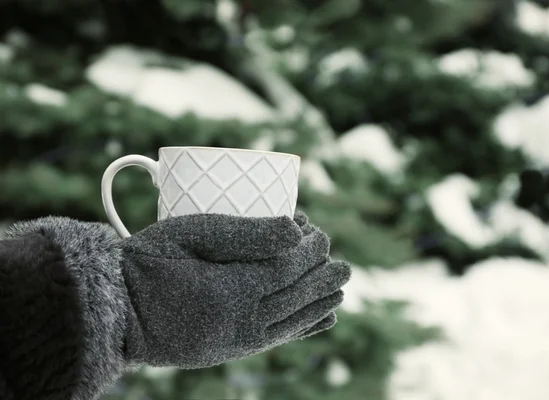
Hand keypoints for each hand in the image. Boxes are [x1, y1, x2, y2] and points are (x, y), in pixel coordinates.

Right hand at [120, 212, 350, 368]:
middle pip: (294, 296)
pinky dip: (303, 329)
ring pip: (291, 321)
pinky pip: (276, 339)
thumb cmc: (148, 262)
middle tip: (343, 264)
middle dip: (322, 278)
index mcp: (229, 290)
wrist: (116, 310)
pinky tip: (322, 321)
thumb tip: (294, 229)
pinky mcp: (229, 351)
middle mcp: (238, 321)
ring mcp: (235, 340)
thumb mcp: (190, 233)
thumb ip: (243, 231)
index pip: (286, 270)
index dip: (309, 252)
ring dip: (319, 303)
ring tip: (340, 290)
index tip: (320, 234)